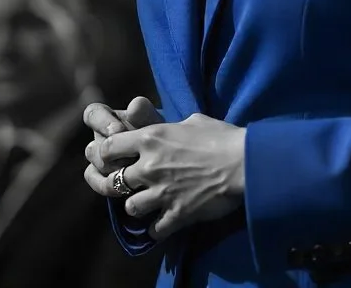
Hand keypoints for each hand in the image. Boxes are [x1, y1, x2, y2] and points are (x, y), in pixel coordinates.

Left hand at [83, 111, 245, 241]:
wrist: (243, 162)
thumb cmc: (221, 135)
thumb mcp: (192, 120)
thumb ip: (170, 126)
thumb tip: (167, 128)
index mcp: (151, 138)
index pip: (108, 147)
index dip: (106, 153)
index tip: (111, 157)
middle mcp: (149, 166)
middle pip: (114, 181)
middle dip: (120, 183)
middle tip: (130, 182)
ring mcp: (160, 193)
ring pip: (130, 208)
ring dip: (138, 205)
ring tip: (149, 202)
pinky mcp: (175, 214)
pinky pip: (154, 230)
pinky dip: (157, 228)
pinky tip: (164, 221)